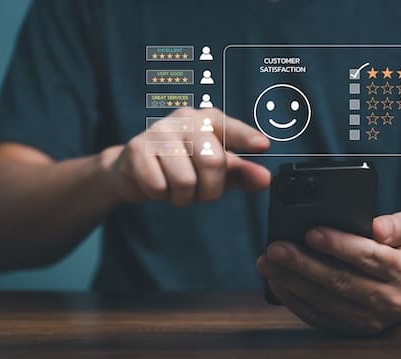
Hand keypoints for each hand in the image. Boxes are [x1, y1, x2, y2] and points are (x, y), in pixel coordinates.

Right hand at [101, 108, 269, 205]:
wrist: (135, 169)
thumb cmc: (182, 166)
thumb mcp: (215, 170)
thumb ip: (241, 173)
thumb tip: (266, 179)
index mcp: (208, 120)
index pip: (231, 128)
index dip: (246, 138)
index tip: (263, 145)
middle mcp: (185, 120)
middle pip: (213, 162)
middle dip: (209, 190)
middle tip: (198, 190)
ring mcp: (159, 132)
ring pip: (185, 181)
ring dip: (182, 197)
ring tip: (174, 185)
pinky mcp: (137, 150)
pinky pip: (159, 187)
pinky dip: (160, 195)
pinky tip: (156, 182)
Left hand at [257, 212, 400, 335]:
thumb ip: (398, 225)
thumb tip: (377, 227)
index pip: (368, 256)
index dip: (338, 245)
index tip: (310, 232)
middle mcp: (389, 299)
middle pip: (340, 281)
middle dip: (303, 264)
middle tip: (276, 248)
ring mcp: (369, 318)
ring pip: (324, 301)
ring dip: (291, 282)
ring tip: (267, 263)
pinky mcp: (351, 328)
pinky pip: (318, 316)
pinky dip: (293, 300)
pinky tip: (276, 282)